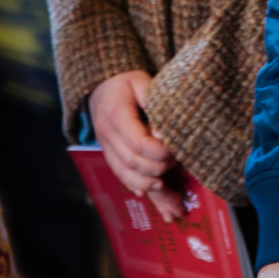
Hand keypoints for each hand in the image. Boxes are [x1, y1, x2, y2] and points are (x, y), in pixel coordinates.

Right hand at [89, 70, 182, 221]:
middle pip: (132, 163)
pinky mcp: (109, 154)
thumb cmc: (126, 80)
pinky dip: (136, 187)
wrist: (100, 83)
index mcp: (117, 115)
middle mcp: (107, 135)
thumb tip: (167, 131)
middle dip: (157, 170)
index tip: (176, 151)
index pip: (138, 143)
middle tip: (178, 166)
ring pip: (125, 174)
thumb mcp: (142, 81)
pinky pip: (121, 174)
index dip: (159, 152)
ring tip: (170, 197)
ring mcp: (106, 147)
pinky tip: (150, 196)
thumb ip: (154, 103)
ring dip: (148, 187)